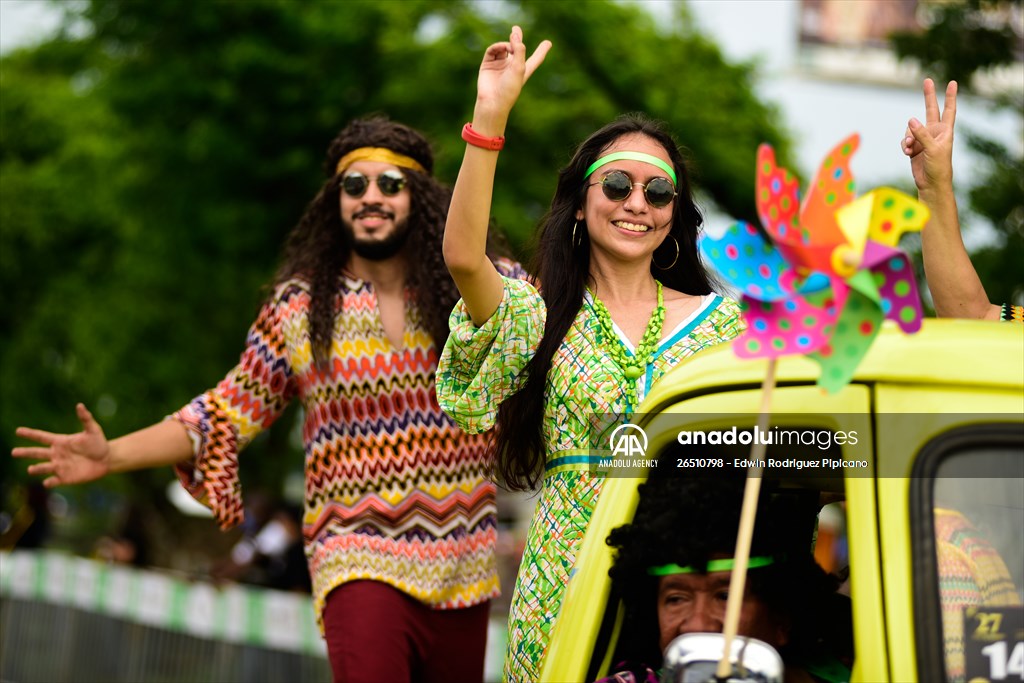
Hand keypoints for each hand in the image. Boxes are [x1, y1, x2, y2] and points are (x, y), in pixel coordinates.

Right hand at [12, 403, 112, 486]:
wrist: (107, 459)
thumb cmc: (98, 443)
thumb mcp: (93, 430)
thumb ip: (85, 419)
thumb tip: (80, 405)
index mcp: (60, 442)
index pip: (42, 437)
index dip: (30, 434)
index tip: (18, 431)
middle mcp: (56, 454)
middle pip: (37, 453)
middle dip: (26, 452)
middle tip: (14, 452)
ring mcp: (60, 466)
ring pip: (44, 467)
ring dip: (37, 468)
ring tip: (30, 469)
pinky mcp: (66, 478)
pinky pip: (55, 481)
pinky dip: (50, 482)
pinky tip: (47, 482)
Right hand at [474, 25, 550, 124]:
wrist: (492, 100)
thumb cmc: (509, 88)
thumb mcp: (519, 67)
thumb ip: (519, 49)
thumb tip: (515, 33)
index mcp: (523, 70)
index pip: (535, 59)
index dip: (541, 51)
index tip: (548, 43)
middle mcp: (511, 67)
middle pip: (516, 49)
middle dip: (516, 39)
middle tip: (515, 29)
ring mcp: (499, 65)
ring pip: (503, 48)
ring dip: (507, 44)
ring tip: (510, 46)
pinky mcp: (488, 64)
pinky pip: (492, 50)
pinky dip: (497, 46)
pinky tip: (501, 47)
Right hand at [902, 78, 956, 192]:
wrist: (931, 183)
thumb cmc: (939, 166)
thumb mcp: (932, 149)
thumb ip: (922, 133)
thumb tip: (911, 119)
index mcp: (945, 131)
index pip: (949, 109)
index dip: (951, 96)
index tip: (952, 82)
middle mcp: (934, 132)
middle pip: (930, 109)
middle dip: (928, 96)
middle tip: (927, 80)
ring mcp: (923, 139)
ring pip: (911, 129)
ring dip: (908, 137)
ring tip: (909, 148)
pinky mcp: (914, 147)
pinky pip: (905, 140)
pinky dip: (904, 145)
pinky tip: (906, 153)